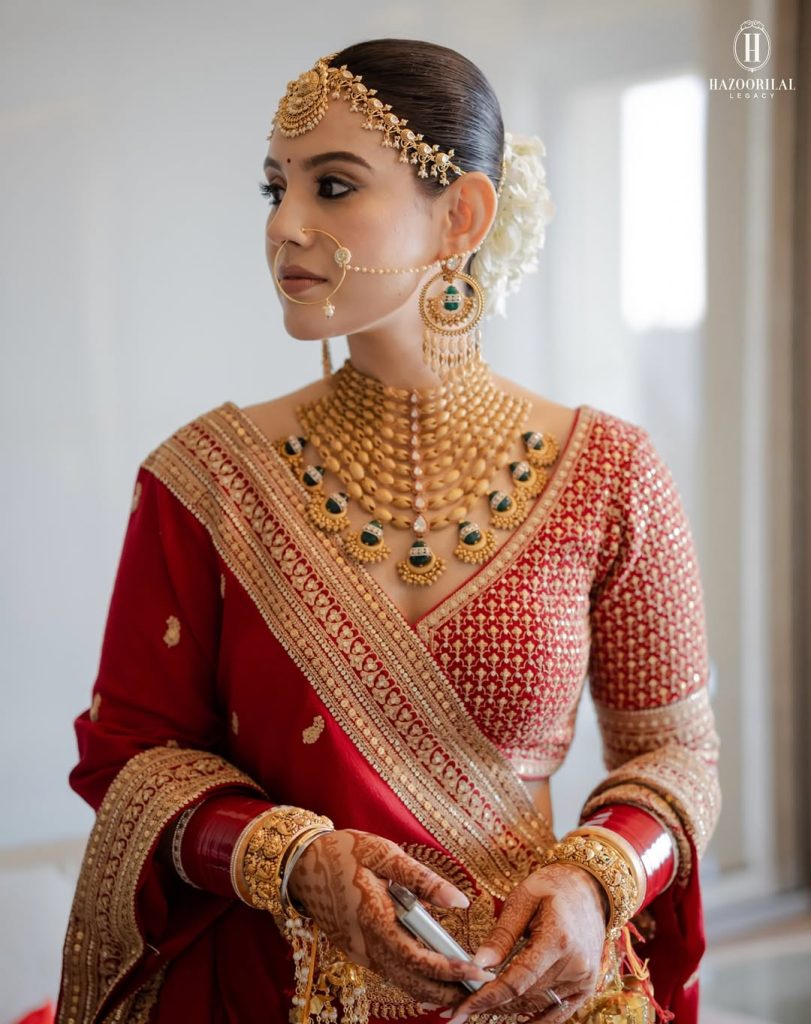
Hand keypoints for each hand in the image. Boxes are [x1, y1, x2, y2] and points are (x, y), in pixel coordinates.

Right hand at [288, 829, 494, 1004]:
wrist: (301, 864)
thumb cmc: (345, 852)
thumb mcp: (384, 853)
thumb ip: (423, 879)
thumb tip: (460, 901)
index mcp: (375, 919)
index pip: (419, 958)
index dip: (450, 969)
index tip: (478, 972)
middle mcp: (366, 945)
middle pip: (413, 981)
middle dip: (448, 991)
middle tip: (480, 991)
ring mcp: (359, 952)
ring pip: (401, 982)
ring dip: (433, 991)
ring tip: (465, 989)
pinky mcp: (356, 951)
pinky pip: (390, 973)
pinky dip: (414, 981)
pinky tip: (433, 977)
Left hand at [446, 862, 606, 1023]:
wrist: (589, 889)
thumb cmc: (551, 887)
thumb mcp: (522, 899)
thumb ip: (502, 934)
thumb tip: (479, 963)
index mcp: (558, 939)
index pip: (517, 980)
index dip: (487, 997)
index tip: (462, 1008)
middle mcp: (575, 964)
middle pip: (524, 996)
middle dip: (491, 1003)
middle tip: (462, 1007)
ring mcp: (584, 979)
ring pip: (537, 1005)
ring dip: (508, 1010)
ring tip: (481, 1007)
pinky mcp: (586, 986)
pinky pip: (558, 1013)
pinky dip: (535, 1020)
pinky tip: (514, 1021)